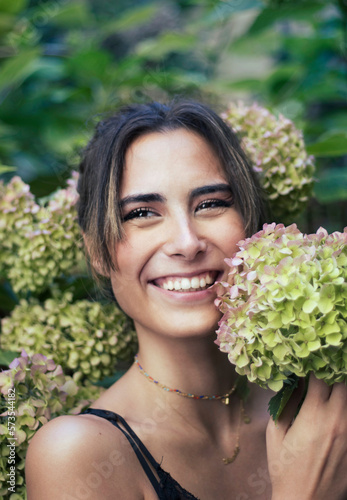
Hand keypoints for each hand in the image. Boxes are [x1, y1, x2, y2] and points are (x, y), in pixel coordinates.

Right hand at [266, 375, 346, 499]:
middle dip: (333, 372)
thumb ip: (286, 403)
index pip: (321, 377)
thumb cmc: (284, 468)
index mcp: (314, 415)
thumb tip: (294, 382)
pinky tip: (337, 407)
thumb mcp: (276, 433)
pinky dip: (345, 407)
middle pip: (344, 382)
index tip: (308, 360)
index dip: (314, 365)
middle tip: (324, 369)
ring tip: (333, 384)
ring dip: (342, 389)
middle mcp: (337, 420)